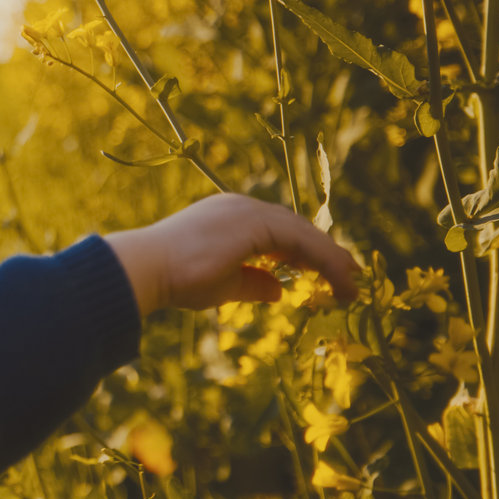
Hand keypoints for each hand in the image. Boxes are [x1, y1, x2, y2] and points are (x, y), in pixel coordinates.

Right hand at [104, 193, 362, 315]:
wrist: (147, 268)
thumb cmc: (175, 279)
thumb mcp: (222, 285)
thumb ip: (252, 284)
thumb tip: (280, 291)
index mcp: (230, 218)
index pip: (279, 233)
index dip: (307, 253)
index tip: (328, 274)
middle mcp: (241, 207)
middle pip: (296, 228)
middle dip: (325, 253)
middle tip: (350, 277)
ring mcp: (247, 211)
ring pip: (302, 233)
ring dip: (331, 259)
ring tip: (351, 283)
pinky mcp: (254, 223)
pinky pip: (302, 241)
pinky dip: (324, 260)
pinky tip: (338, 281)